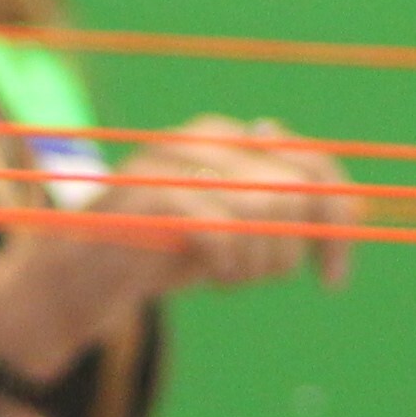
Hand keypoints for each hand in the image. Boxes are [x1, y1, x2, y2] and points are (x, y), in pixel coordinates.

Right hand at [0, 113, 351, 383]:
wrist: (71, 278)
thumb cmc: (155, 252)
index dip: (339, 222)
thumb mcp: (228, 230)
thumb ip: (276, 209)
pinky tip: (211, 277)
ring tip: (229, 278)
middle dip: (292, 249)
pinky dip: (228, 264)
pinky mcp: (146, 197)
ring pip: (265, 207)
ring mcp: (171, 163)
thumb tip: (344, 203)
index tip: (336, 278)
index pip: (314, 164)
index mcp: (226, 137)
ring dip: (259, 262)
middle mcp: (201, 138)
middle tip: (261, 278)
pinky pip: (222, 229)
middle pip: (295, 190)